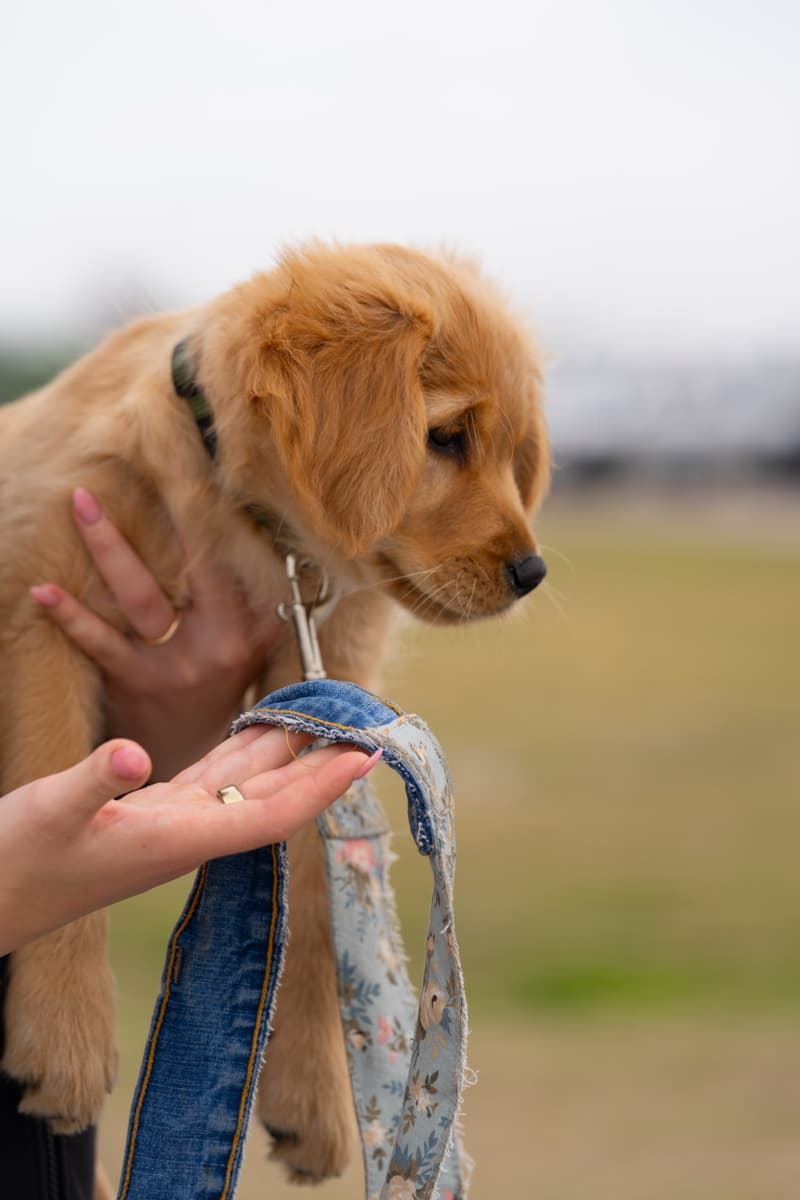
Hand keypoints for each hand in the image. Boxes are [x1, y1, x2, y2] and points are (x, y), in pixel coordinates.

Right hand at [0, 727, 381, 955]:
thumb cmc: (17, 861)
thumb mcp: (48, 812)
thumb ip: (91, 782)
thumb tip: (132, 753)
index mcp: (178, 838)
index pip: (271, 815)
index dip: (321, 788)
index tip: (364, 758)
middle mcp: (188, 833)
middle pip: (274, 796)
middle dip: (322, 764)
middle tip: (367, 726)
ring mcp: (173, 824)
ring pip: (248, 783)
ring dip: (290, 753)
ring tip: (328, 717)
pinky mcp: (153, 814)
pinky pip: (216, 778)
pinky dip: (244, 752)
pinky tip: (261, 730)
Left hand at [30, 488, 283, 779]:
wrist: (198, 764)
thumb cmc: (219, 693)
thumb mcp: (250, 651)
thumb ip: (248, 604)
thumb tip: (240, 536)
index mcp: (251, 628)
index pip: (232, 559)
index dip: (209, 513)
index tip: (191, 469)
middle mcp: (219, 642)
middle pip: (191, 565)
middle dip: (164, 513)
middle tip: (137, 464)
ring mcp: (176, 665)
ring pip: (141, 593)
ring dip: (109, 544)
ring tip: (81, 503)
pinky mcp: (137, 684)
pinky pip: (100, 642)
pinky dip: (70, 614)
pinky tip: (43, 589)